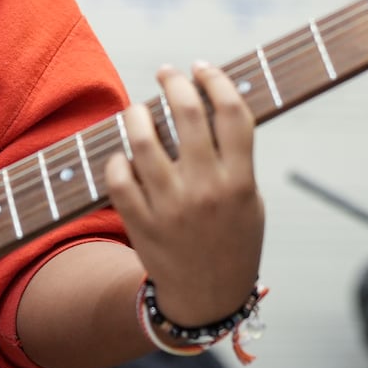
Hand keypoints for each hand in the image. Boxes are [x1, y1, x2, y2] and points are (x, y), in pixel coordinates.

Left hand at [103, 61, 263, 327]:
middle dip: (174, 82)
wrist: (207, 299)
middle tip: (166, 74)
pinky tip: (123, 156)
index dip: (217, 81)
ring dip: (138, 115)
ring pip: (143, 141)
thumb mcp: (250, 200)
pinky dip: (117, 161)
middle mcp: (207, 190)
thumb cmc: (232, 240)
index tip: (204, 68)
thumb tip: (208, 102)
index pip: (232, 113)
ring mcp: (171, 207)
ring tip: (138, 111)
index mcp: (241, 182)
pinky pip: (118, 178)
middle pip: (187, 114)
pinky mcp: (141, 224)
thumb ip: (235, 157)